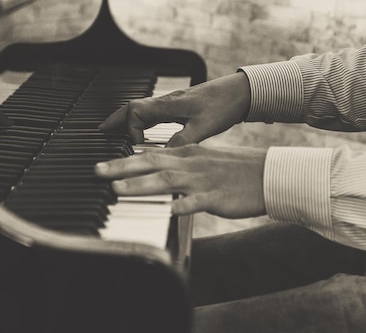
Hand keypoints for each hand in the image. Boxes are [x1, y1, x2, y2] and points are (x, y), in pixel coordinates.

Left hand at [95, 144, 266, 217]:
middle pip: (151, 163)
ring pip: (167, 180)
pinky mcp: (217, 197)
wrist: (268, 173)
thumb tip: (158, 171)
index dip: (124, 160)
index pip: (150, 154)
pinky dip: (180, 205)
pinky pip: (196, 202)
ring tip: (117, 190)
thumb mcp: (205, 161)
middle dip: (121, 168)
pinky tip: (167, 210)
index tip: (102, 165)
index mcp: (188, 154)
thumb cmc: (236, 171)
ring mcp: (203, 181)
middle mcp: (191, 164)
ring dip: (140, 185)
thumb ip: (181, 166)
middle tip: (97, 171)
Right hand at [98, 72, 250, 146]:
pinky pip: (151, 112)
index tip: (135, 148)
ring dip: (126, 120)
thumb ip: (182, 141)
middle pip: (131, 108)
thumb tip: (162, 156)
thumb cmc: (223, 106)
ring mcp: (172, 103)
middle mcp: (165, 102)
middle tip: (100, 133)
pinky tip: (143, 130)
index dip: (130, 131)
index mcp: (167, 105)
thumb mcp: (203, 128)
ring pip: (140, 110)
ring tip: (114, 132)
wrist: (241, 91)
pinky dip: (141, 121)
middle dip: (114, 121)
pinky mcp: (179, 106)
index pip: (134, 114)